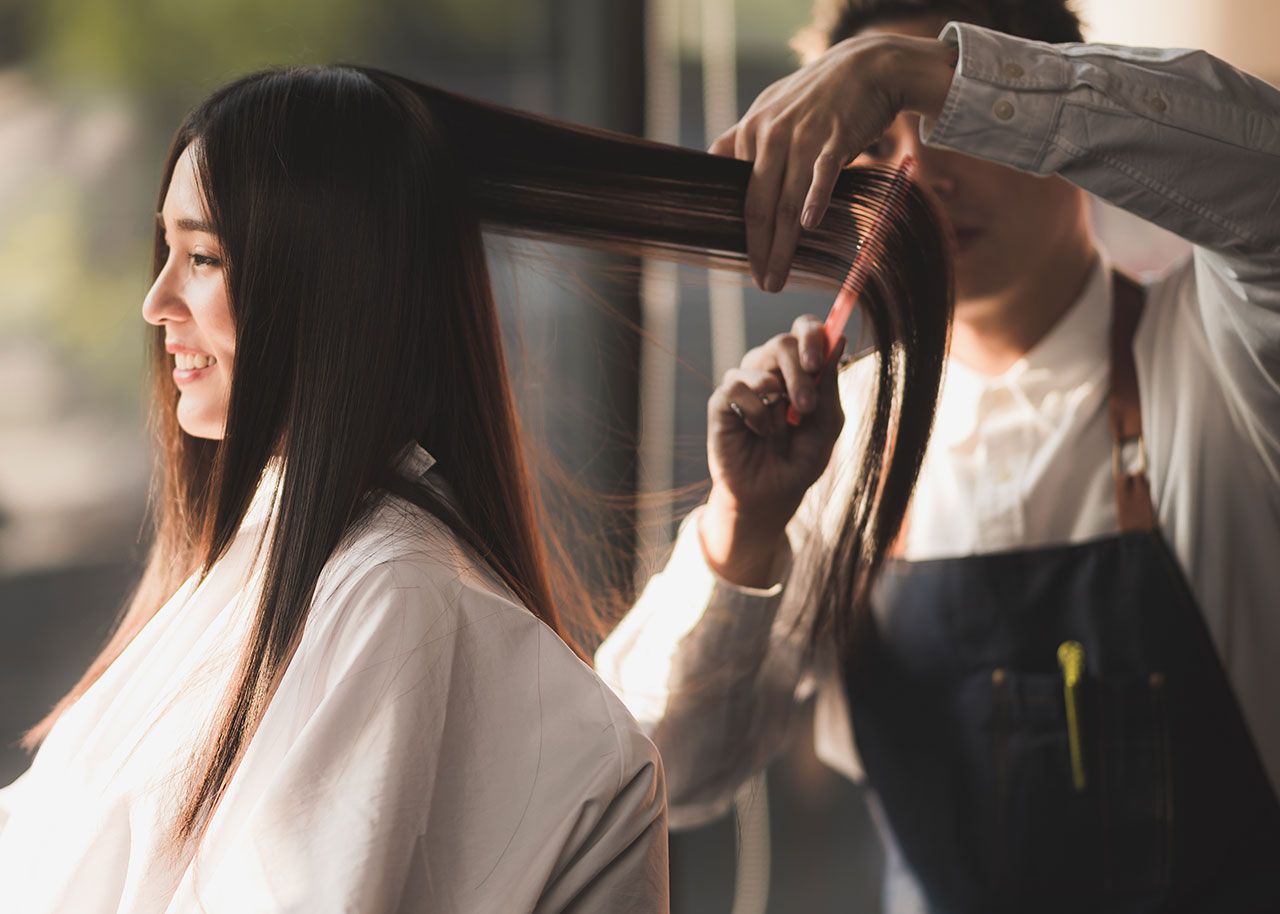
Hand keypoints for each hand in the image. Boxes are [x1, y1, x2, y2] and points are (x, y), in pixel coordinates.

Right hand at [700, 316, 844, 586]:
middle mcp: (770, 371)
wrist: (771, 496)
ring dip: (779, 391)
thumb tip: (840, 339)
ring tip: (783, 428)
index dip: (813, 334)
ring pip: (757, 358)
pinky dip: (754, 409)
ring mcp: (744, 385)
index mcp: (798, 371)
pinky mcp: (722, 403)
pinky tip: (760, 431)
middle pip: (782, 342)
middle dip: (799, 370)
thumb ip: (829, 385)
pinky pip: (736, 386)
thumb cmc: (799, 461)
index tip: (819, 360)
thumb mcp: (826, 426)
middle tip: (806, 405)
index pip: (804, 330)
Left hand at [708, 34, 956, 291]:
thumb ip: (744, 138)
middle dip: (759, 250)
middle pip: (759, 205)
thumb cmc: (818, 94)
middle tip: (762, 283)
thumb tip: (714, 163)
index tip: (748, 264)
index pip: (741, 196)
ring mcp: (803, 136)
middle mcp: (771, 136)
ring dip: (782, 245)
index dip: (744, 235)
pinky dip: (815, 199)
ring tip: (778, 277)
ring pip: (787, 200)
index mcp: (752, 133)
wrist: (867, 65)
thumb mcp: (771, 107)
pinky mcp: (836, 137)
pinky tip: (808, 225)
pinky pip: (822, 173)